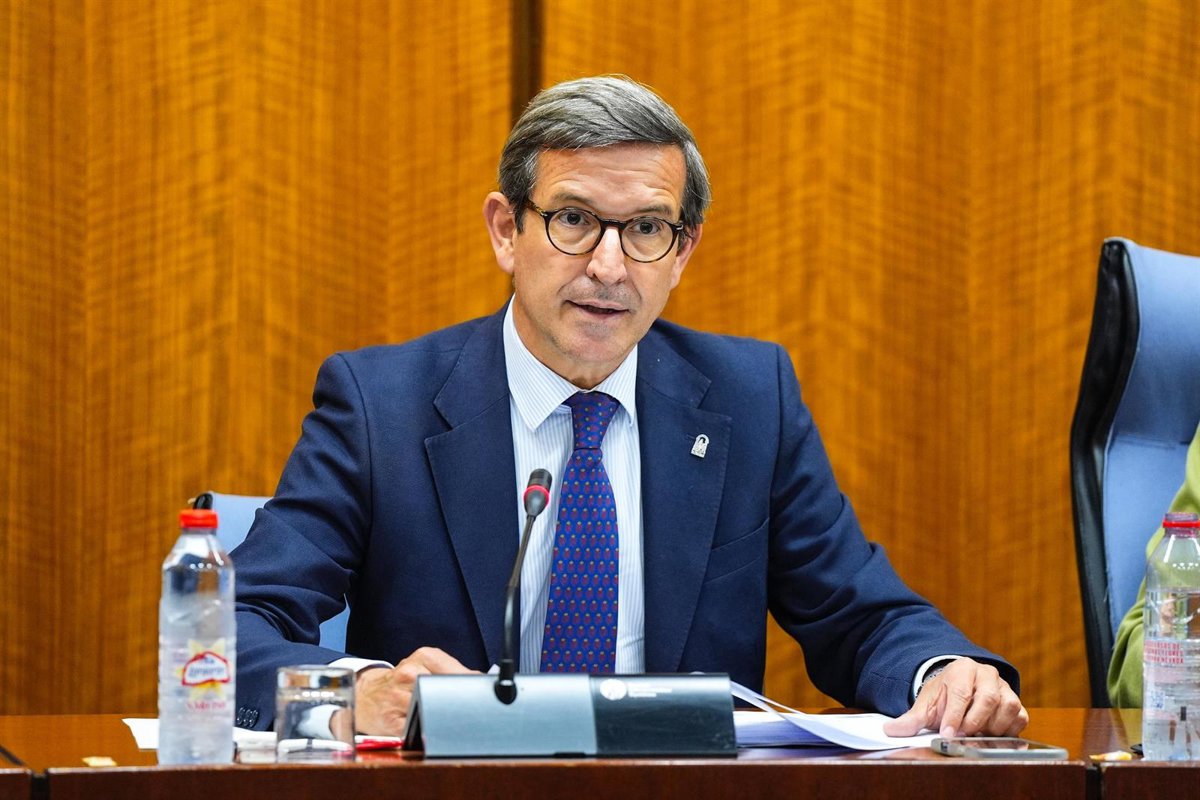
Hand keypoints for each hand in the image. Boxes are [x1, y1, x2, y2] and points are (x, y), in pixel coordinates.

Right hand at [354, 646, 477, 734]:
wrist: (367, 694)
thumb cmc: (403, 680)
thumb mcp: (426, 664)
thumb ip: (453, 670)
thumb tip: (484, 682)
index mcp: (423, 657)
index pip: (456, 673)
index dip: (472, 687)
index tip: (483, 696)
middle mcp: (409, 674)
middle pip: (446, 692)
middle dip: (459, 703)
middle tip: (469, 710)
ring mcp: (398, 698)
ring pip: (433, 711)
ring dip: (445, 718)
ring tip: (447, 717)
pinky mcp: (391, 722)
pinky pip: (419, 729)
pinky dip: (429, 731)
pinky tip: (430, 726)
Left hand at [881, 657, 1027, 737]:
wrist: (961, 691)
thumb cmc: (945, 697)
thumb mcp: (926, 705)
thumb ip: (910, 719)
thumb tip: (890, 730)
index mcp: (962, 669)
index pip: (961, 692)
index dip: (954, 715)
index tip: (947, 733)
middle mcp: (986, 674)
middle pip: (988, 698)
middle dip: (973, 721)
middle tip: (962, 735)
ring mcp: (1005, 687)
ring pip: (1007, 708)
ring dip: (991, 726)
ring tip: (975, 732)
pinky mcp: (1018, 703)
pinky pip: (1020, 717)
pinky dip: (1008, 730)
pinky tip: (991, 733)